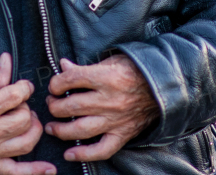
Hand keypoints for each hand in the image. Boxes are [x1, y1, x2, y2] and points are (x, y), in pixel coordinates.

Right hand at [0, 52, 56, 174]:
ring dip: (33, 130)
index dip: (24, 88)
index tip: (23, 87)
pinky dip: (34, 171)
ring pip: (27, 142)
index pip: (16, 96)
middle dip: (25, 109)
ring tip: (27, 122)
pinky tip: (49, 168)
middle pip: (24, 119)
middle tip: (19, 105)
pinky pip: (17, 172)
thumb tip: (8, 60)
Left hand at [43, 54, 158, 161]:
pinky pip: (101, 150)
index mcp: (105, 77)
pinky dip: (84, 154)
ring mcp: (115, 120)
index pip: (71, 80)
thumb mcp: (110, 62)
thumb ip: (85, 67)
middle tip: (52, 104)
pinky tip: (69, 153)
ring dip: (61, 130)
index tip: (54, 86)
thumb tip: (62, 66)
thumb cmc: (135, 70)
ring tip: (52, 127)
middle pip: (72, 106)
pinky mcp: (122, 134)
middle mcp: (109, 100)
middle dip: (55, 107)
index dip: (56, 83)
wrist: (163, 86)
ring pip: (81, 129)